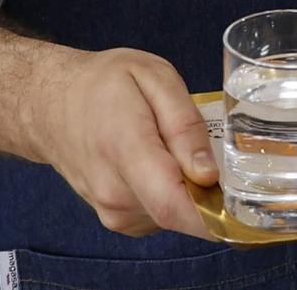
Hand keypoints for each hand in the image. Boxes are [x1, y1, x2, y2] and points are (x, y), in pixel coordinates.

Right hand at [26, 46, 218, 239]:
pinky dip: (176, 193)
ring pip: (177, 215)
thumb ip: (184, 124)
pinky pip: (164, 215)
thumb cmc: (102, 85)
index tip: (246, 205)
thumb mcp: (153, 77)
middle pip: (184, 211)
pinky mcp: (119, 220)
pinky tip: (165, 164)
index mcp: (124, 150)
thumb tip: (208, 173)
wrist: (50, 106)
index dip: (215, 214)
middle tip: (216, 150)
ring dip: (192, 189)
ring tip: (179, 149)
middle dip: (212, 188)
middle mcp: (115, 194)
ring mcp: (114, 213)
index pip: (172, 204)